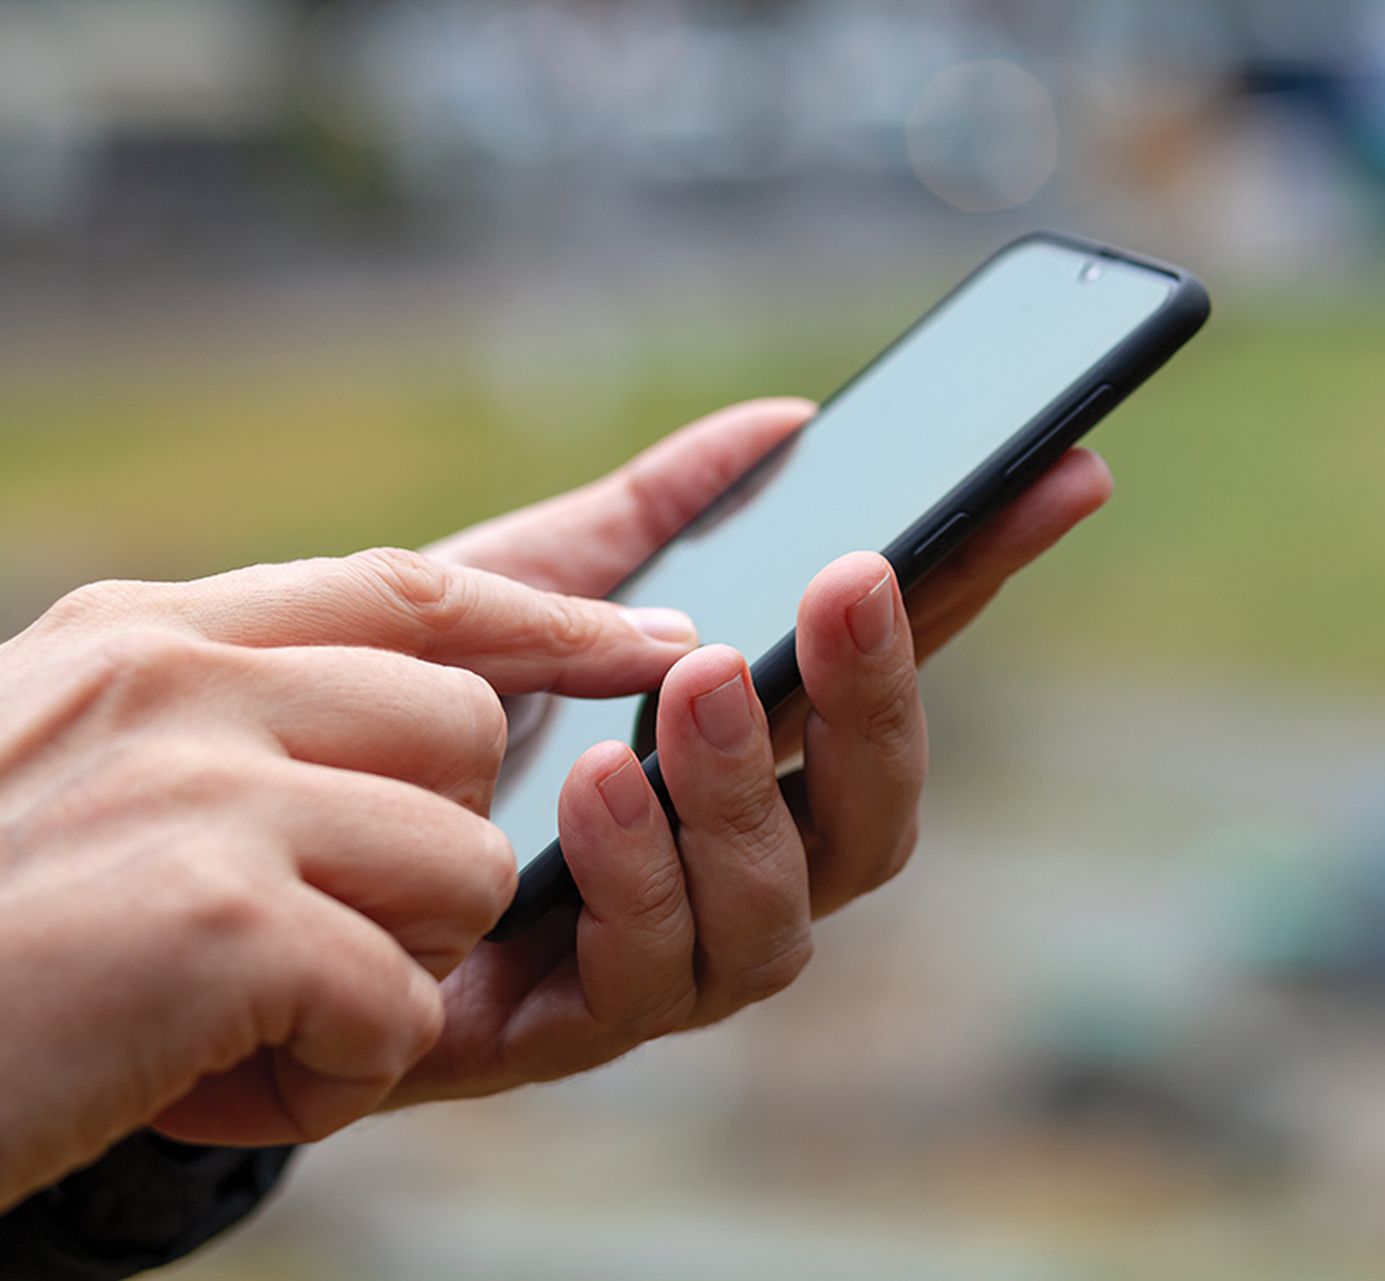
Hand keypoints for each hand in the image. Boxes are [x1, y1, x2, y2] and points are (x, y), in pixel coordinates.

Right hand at [0, 551, 697, 1206]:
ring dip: (382, 977)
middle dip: (425, 855)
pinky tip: (210, 1082)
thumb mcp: (72, 770)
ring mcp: (203, 789)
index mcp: (149, 636)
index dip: (549, 621)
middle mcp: (180, 682)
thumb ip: (226, 720)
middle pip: (465, 737)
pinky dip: (332, 1076)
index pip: (410, 589)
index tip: (657, 641)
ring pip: (457, 870)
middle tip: (299, 940)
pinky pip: (400, 1002)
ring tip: (239, 1020)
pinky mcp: (222, 919)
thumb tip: (424, 721)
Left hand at [390, 399, 1112, 1102]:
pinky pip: (655, 979)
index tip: (1060, 479)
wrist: (250, 839)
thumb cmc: (405, 721)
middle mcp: (734, 863)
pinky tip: (593, 792)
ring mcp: (669, 954)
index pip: (888, 672)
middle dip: (879, 701)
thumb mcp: (522, 590)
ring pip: (785, 912)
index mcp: (744, 757)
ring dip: (748, 794)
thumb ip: (653, 518)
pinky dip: (640, 880)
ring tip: (693, 686)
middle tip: (847, 583)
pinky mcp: (576, 1030)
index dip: (980, 583)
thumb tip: (788, 422)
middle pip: (876, 814)